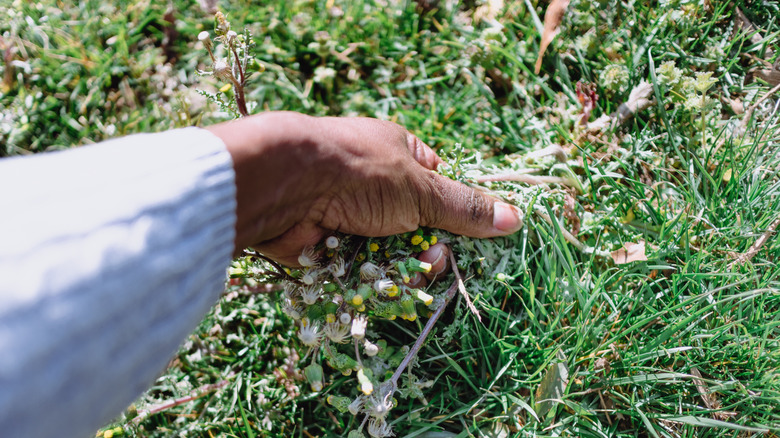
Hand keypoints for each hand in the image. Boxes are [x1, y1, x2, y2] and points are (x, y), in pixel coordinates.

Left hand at [207, 112, 523, 265]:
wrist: (287, 186)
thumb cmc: (359, 172)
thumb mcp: (420, 188)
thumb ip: (463, 207)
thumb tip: (515, 218)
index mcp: (398, 154)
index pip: (437, 186)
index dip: (452, 212)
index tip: (467, 235)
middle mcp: (374, 183)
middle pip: (416, 226)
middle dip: (427, 247)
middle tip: (431, 258)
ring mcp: (349, 214)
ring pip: (389, 252)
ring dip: (400, 266)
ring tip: (406, 272)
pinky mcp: (328, 244)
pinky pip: (360, 268)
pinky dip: (369, 276)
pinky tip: (376, 281)